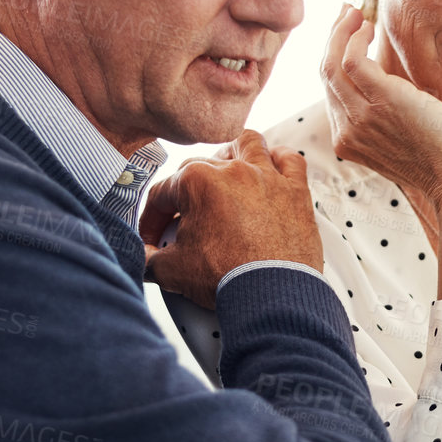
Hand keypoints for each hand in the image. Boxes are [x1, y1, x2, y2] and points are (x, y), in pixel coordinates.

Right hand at [139, 130, 323, 308]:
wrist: (271, 295)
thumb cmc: (227, 278)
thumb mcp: (173, 270)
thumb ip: (151, 260)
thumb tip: (146, 260)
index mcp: (197, 182)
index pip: (163, 193)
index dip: (153, 219)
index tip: (156, 238)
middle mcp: (233, 171)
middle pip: (200, 168)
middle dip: (185, 193)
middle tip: (184, 221)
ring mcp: (267, 178)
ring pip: (248, 145)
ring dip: (234, 155)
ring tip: (227, 174)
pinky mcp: (295, 192)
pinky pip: (290, 162)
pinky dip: (280, 162)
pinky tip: (272, 170)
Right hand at [321, 4, 441, 210]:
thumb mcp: (402, 139)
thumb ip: (385, 117)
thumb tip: (387, 85)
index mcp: (348, 142)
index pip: (331, 93)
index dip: (335, 60)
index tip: (347, 35)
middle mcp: (347, 131)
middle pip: (326, 75)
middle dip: (332, 39)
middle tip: (346, 13)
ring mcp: (361, 116)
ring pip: (331, 64)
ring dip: (340, 31)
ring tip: (354, 12)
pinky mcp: (382, 98)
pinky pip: (352, 59)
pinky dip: (354, 36)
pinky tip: (368, 26)